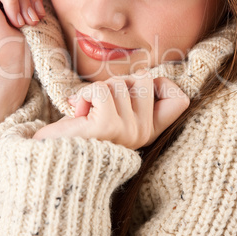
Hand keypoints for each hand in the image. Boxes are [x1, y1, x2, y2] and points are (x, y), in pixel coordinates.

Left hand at [33, 73, 188, 149]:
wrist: (56, 160)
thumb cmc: (84, 135)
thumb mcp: (116, 118)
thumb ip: (132, 100)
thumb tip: (145, 75)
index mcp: (149, 131)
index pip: (179, 100)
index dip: (164, 84)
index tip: (139, 89)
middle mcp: (143, 132)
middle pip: (144, 77)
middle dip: (119, 82)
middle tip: (103, 102)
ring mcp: (128, 130)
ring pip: (118, 82)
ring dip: (96, 91)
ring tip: (88, 112)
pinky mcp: (108, 126)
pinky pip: (100, 89)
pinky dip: (84, 95)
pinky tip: (79, 112)